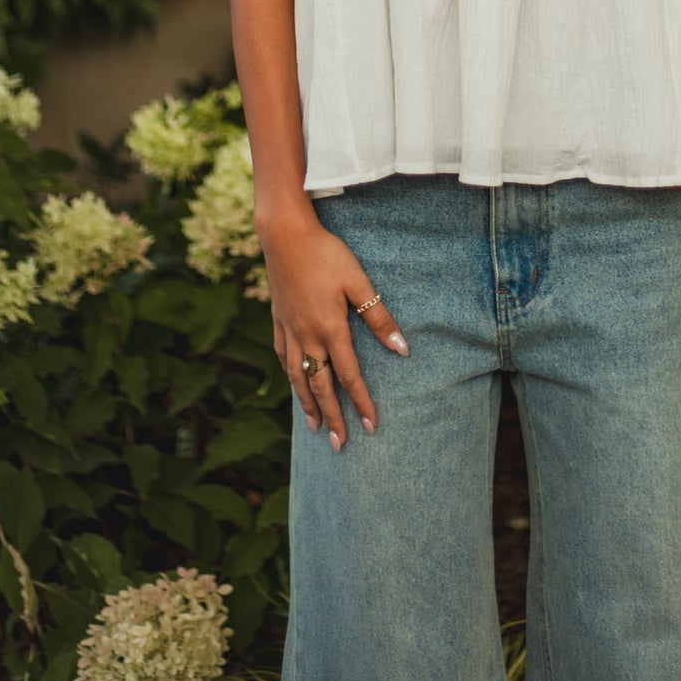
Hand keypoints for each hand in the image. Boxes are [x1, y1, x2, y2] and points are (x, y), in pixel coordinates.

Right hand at [261, 214, 408, 450]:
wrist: (284, 235)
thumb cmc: (326, 254)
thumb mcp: (358, 281)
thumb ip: (378, 317)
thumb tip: (402, 349)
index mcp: (330, 329)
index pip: (349, 376)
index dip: (362, 403)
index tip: (371, 428)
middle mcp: (307, 336)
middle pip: (321, 386)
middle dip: (332, 417)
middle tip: (339, 445)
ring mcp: (289, 330)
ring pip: (298, 376)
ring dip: (307, 404)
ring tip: (314, 427)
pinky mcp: (278, 319)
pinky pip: (283, 357)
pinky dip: (290, 375)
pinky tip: (294, 381)